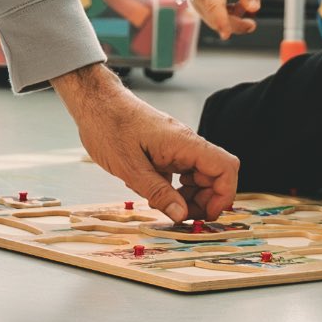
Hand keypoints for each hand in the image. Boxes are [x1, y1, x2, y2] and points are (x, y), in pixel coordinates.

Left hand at [54, 63, 238, 223]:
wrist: (96, 103)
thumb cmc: (109, 126)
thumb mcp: (129, 166)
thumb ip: (158, 192)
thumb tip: (181, 216)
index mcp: (183, 143)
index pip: (225, 166)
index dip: (224, 194)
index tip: (207, 215)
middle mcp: (186, 143)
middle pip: (216, 175)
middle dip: (205, 201)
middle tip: (180, 217)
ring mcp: (177, 147)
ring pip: (200, 176)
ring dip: (190, 198)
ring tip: (165, 207)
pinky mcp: (167, 151)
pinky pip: (183, 173)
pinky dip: (176, 189)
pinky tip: (155, 194)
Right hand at [190, 0, 260, 37]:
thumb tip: (254, 8)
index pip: (213, 6)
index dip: (221, 20)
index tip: (226, 34)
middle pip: (216, 19)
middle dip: (235, 24)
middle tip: (251, 24)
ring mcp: (199, 3)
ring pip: (216, 22)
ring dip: (233, 19)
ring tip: (243, 6)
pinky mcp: (202, 8)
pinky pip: (216, 18)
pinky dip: (229, 16)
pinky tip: (236, 6)